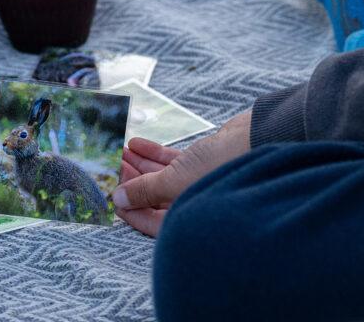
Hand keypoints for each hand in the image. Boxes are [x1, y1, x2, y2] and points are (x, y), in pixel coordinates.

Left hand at [113, 109, 251, 236]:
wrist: (256, 140)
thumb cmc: (221, 169)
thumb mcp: (175, 182)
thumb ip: (145, 191)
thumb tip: (118, 200)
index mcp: (188, 220)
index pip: (149, 222)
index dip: (127, 209)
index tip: (107, 196)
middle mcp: (192, 204)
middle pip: (152, 196)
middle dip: (129, 180)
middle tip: (108, 165)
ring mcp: (196, 182)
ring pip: (160, 175)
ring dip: (137, 163)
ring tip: (117, 150)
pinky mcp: (201, 162)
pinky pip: (171, 161)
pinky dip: (153, 153)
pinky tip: (135, 143)